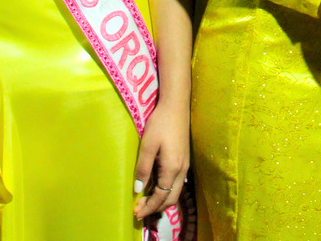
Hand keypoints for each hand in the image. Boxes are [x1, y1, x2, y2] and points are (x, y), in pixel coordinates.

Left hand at [132, 99, 189, 219]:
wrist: (176, 106)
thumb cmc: (160, 123)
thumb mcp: (148, 145)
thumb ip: (143, 168)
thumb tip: (138, 189)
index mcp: (173, 168)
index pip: (161, 196)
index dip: (149, 207)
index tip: (136, 213)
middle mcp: (182, 170)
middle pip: (171, 199)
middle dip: (156, 207)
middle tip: (139, 209)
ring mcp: (185, 165)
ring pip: (175, 192)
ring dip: (161, 200)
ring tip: (145, 200)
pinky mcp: (184, 160)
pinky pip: (176, 183)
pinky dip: (165, 190)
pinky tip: (154, 186)